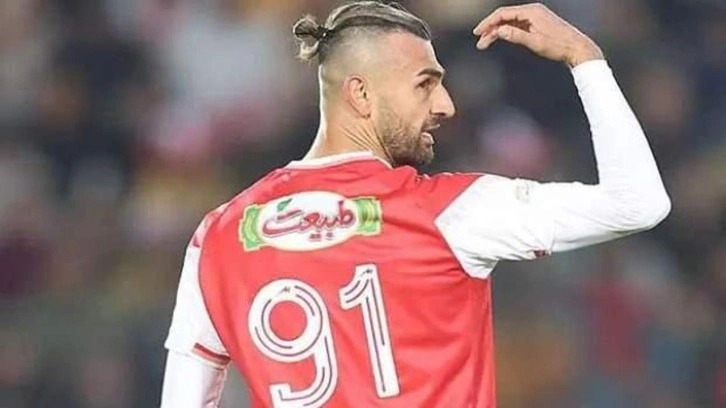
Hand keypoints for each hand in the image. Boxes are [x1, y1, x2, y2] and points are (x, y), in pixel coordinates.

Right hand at [473, 3, 603, 67]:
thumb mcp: (535, 42)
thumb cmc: (558, 46)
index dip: (488, 23)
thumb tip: (498, 31)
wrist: (577, 48)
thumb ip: (516, 36)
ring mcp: (535, 17)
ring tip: (485, 44)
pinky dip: (507, 33)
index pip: (503, 14)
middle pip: (504, 17)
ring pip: (509, 22)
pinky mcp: (537, 24)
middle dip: (490, 29)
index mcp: (532, 11)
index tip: (477, 33)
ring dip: (497, 32)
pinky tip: (500, 39)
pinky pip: (517, 26)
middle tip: (479, 42)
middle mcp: (532, 11)